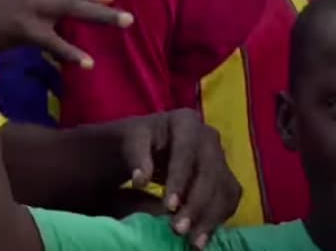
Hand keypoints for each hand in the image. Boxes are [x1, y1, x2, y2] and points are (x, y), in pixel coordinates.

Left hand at [113, 109, 241, 248]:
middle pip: (210, 173)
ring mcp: (221, 158)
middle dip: (196, 204)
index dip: (180, 179)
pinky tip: (203, 236)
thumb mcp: (131, 141)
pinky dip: (218, 219)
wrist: (150, 144)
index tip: (169, 206)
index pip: (186, 152)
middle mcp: (209, 137)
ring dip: (210, 218)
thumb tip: (140, 178)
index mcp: (185, 121)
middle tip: (179, 229)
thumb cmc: (138, 140)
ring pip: (224, 190)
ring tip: (193, 241)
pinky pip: (229, 200)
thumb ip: (136, 156)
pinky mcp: (226, 178)